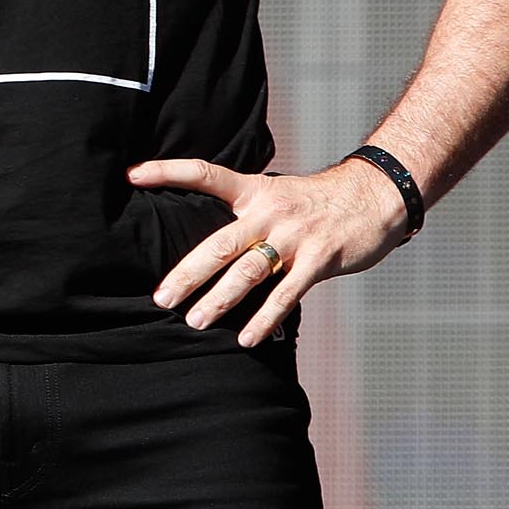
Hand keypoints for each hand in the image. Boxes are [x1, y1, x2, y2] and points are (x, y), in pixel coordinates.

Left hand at [128, 155, 409, 345]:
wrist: (376, 195)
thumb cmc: (318, 203)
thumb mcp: (277, 195)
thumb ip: (246, 216)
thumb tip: (209, 247)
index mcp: (255, 191)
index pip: (205, 174)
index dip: (168, 171)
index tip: (132, 175)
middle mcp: (270, 212)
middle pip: (220, 243)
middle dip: (188, 273)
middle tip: (162, 297)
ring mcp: (295, 236)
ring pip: (249, 272)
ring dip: (220, 299)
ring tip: (194, 321)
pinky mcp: (320, 258)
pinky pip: (287, 293)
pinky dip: (265, 317)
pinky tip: (247, 337)